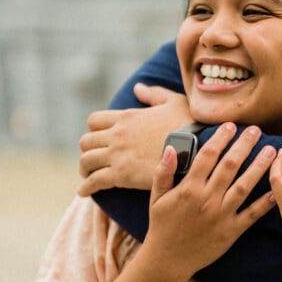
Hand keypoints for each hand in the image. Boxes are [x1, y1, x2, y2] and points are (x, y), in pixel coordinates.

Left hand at [78, 86, 192, 194]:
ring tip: (87, 177)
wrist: (197, 147)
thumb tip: (137, 88)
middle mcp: (117, 135)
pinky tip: (84, 193)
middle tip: (92, 160)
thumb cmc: (190, 125)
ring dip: (85, 169)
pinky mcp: (121, 174)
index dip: (94, 130)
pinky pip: (95, 181)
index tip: (99, 139)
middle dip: (87, 150)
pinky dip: (86, 188)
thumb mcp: (173, 102)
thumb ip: (153, 94)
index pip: (95, 121)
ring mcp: (117, 154)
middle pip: (86, 141)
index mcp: (127, 117)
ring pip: (86, 161)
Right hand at [143, 123, 276, 275]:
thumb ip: (163, 172)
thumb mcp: (156, 197)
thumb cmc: (162, 227)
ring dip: (259, 167)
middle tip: (256, 130)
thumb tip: (172, 148)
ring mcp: (221, 216)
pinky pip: (251, 214)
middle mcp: (206, 199)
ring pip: (244, 186)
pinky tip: (278, 189)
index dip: (221, 138)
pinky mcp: (231, 232)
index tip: (231, 126)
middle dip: (244, 145)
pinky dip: (266, 202)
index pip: (208, 155)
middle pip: (229, 165)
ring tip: (272, 151)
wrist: (168, 260)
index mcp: (188, 188)